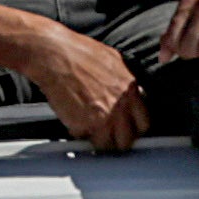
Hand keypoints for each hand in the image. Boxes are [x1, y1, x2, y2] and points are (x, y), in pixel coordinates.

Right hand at [22, 15, 144, 151]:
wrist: (55, 55)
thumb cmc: (77, 53)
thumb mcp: (113, 61)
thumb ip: (124, 81)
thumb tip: (127, 91)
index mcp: (130, 90)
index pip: (143, 123)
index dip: (134, 128)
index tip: (127, 128)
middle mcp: (120, 106)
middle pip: (127, 140)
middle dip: (117, 139)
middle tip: (108, 135)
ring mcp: (104, 118)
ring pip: (107, 145)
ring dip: (97, 140)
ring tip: (89, 130)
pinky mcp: (84, 125)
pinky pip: (84, 138)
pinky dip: (78, 133)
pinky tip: (73, 120)